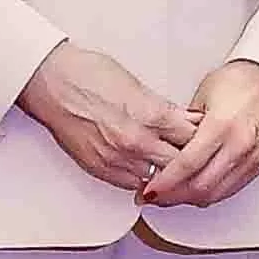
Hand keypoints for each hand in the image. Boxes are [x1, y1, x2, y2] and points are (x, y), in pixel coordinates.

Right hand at [17, 40, 195, 192]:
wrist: (52, 82)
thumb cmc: (87, 75)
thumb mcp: (137, 85)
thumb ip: (162, 108)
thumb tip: (181, 119)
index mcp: (152, 115)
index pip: (194, 137)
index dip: (203, 138)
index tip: (206, 137)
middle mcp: (138, 141)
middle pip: (180, 164)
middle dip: (189, 160)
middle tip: (194, 157)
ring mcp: (118, 158)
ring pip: (158, 180)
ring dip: (166, 174)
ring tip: (171, 168)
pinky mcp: (100, 168)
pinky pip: (131, 184)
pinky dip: (142, 179)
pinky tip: (147, 172)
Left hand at [135, 60, 258, 211]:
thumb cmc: (237, 82)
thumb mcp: (200, 98)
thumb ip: (183, 129)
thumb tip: (163, 151)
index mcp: (221, 125)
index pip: (187, 165)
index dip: (166, 182)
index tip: (150, 189)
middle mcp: (239, 145)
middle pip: (201, 186)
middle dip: (174, 196)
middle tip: (155, 195)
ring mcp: (251, 158)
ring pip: (216, 194)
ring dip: (190, 199)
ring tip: (172, 195)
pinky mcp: (258, 165)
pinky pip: (230, 189)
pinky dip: (210, 194)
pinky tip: (195, 190)